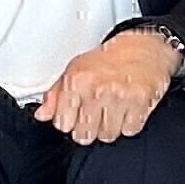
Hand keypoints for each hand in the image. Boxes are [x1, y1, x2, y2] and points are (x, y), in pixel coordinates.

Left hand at [35, 28, 181, 146]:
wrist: (142, 48)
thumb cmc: (108, 59)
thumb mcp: (74, 70)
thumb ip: (55, 95)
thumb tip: (42, 114)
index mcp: (76, 81)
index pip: (62, 123)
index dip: (67, 123)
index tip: (71, 119)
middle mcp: (97, 89)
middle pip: (84, 134)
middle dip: (86, 131)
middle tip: (91, 118)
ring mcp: (119, 97)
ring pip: (107, 135)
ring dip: (107, 129)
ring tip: (109, 113)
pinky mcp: (141, 103)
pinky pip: (129, 130)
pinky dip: (127, 125)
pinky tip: (125, 111)